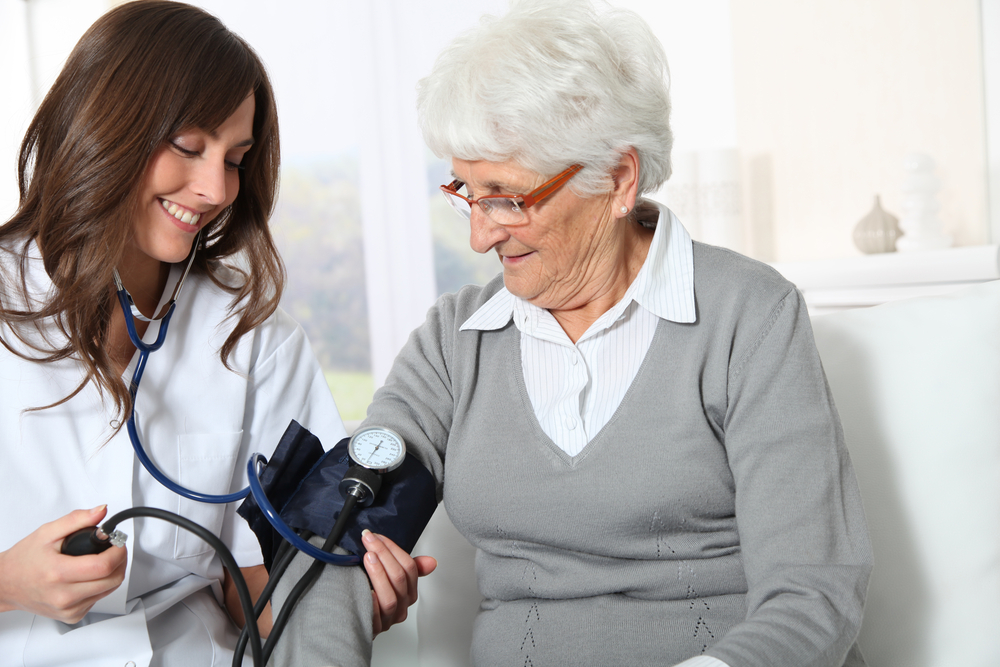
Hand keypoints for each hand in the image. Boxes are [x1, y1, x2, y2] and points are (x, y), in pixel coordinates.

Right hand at [0, 506, 126, 623]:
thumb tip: (100, 511)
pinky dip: (101, 586)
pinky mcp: (71, 616)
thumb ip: (77, 519)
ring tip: (102, 559)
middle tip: (114, 549)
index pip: (103, 566)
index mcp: (58, 573)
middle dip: (120, 560)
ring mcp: (68, 609)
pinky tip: (89, 576)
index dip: (117, 552)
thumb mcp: (47, 532)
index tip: (118, 543)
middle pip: (112, 580)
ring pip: (109, 590)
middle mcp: (64, 596)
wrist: (7, 584)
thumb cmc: (24, 560)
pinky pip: (98, 599)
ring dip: (113, 573)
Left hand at [361, 530, 436, 635]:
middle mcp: (401, 607)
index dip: (392, 549)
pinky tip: (366, 589)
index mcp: (410, 593)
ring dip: (378, 573)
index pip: (409, 567)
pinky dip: (372, 602)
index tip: (376, 536)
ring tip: (368, 557)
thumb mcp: (393, 579)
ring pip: (390, 598)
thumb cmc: (376, 597)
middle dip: (383, 554)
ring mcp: (388, 619)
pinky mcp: (373, 629)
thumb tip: (432, 562)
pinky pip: (375, 617)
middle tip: (369, 541)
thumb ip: (411, 568)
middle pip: (399, 579)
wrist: (356, 621)